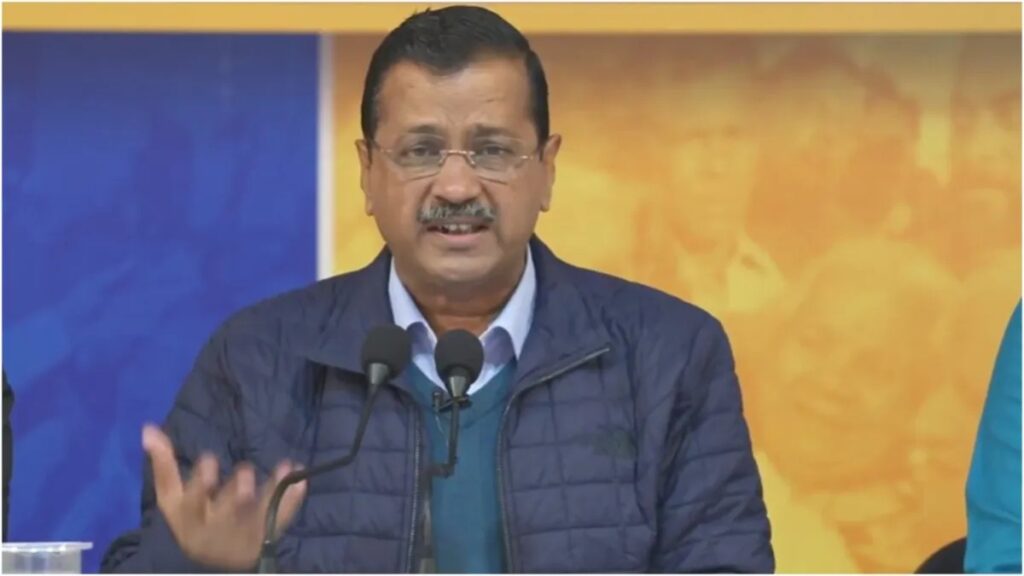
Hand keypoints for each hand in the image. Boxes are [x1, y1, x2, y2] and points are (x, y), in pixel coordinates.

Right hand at [142, 424, 306, 569]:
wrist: (213, 562)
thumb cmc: (192, 519)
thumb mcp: (172, 497)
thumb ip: (164, 465)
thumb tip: (148, 428)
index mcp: (190, 520)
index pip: (193, 504)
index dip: (201, 484)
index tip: (209, 460)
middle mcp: (216, 531)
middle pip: (227, 514)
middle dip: (237, 494)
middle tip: (246, 472)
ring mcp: (244, 536)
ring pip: (258, 515)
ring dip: (272, 492)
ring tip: (285, 470)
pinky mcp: (266, 536)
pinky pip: (282, 519)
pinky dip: (292, 500)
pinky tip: (301, 480)